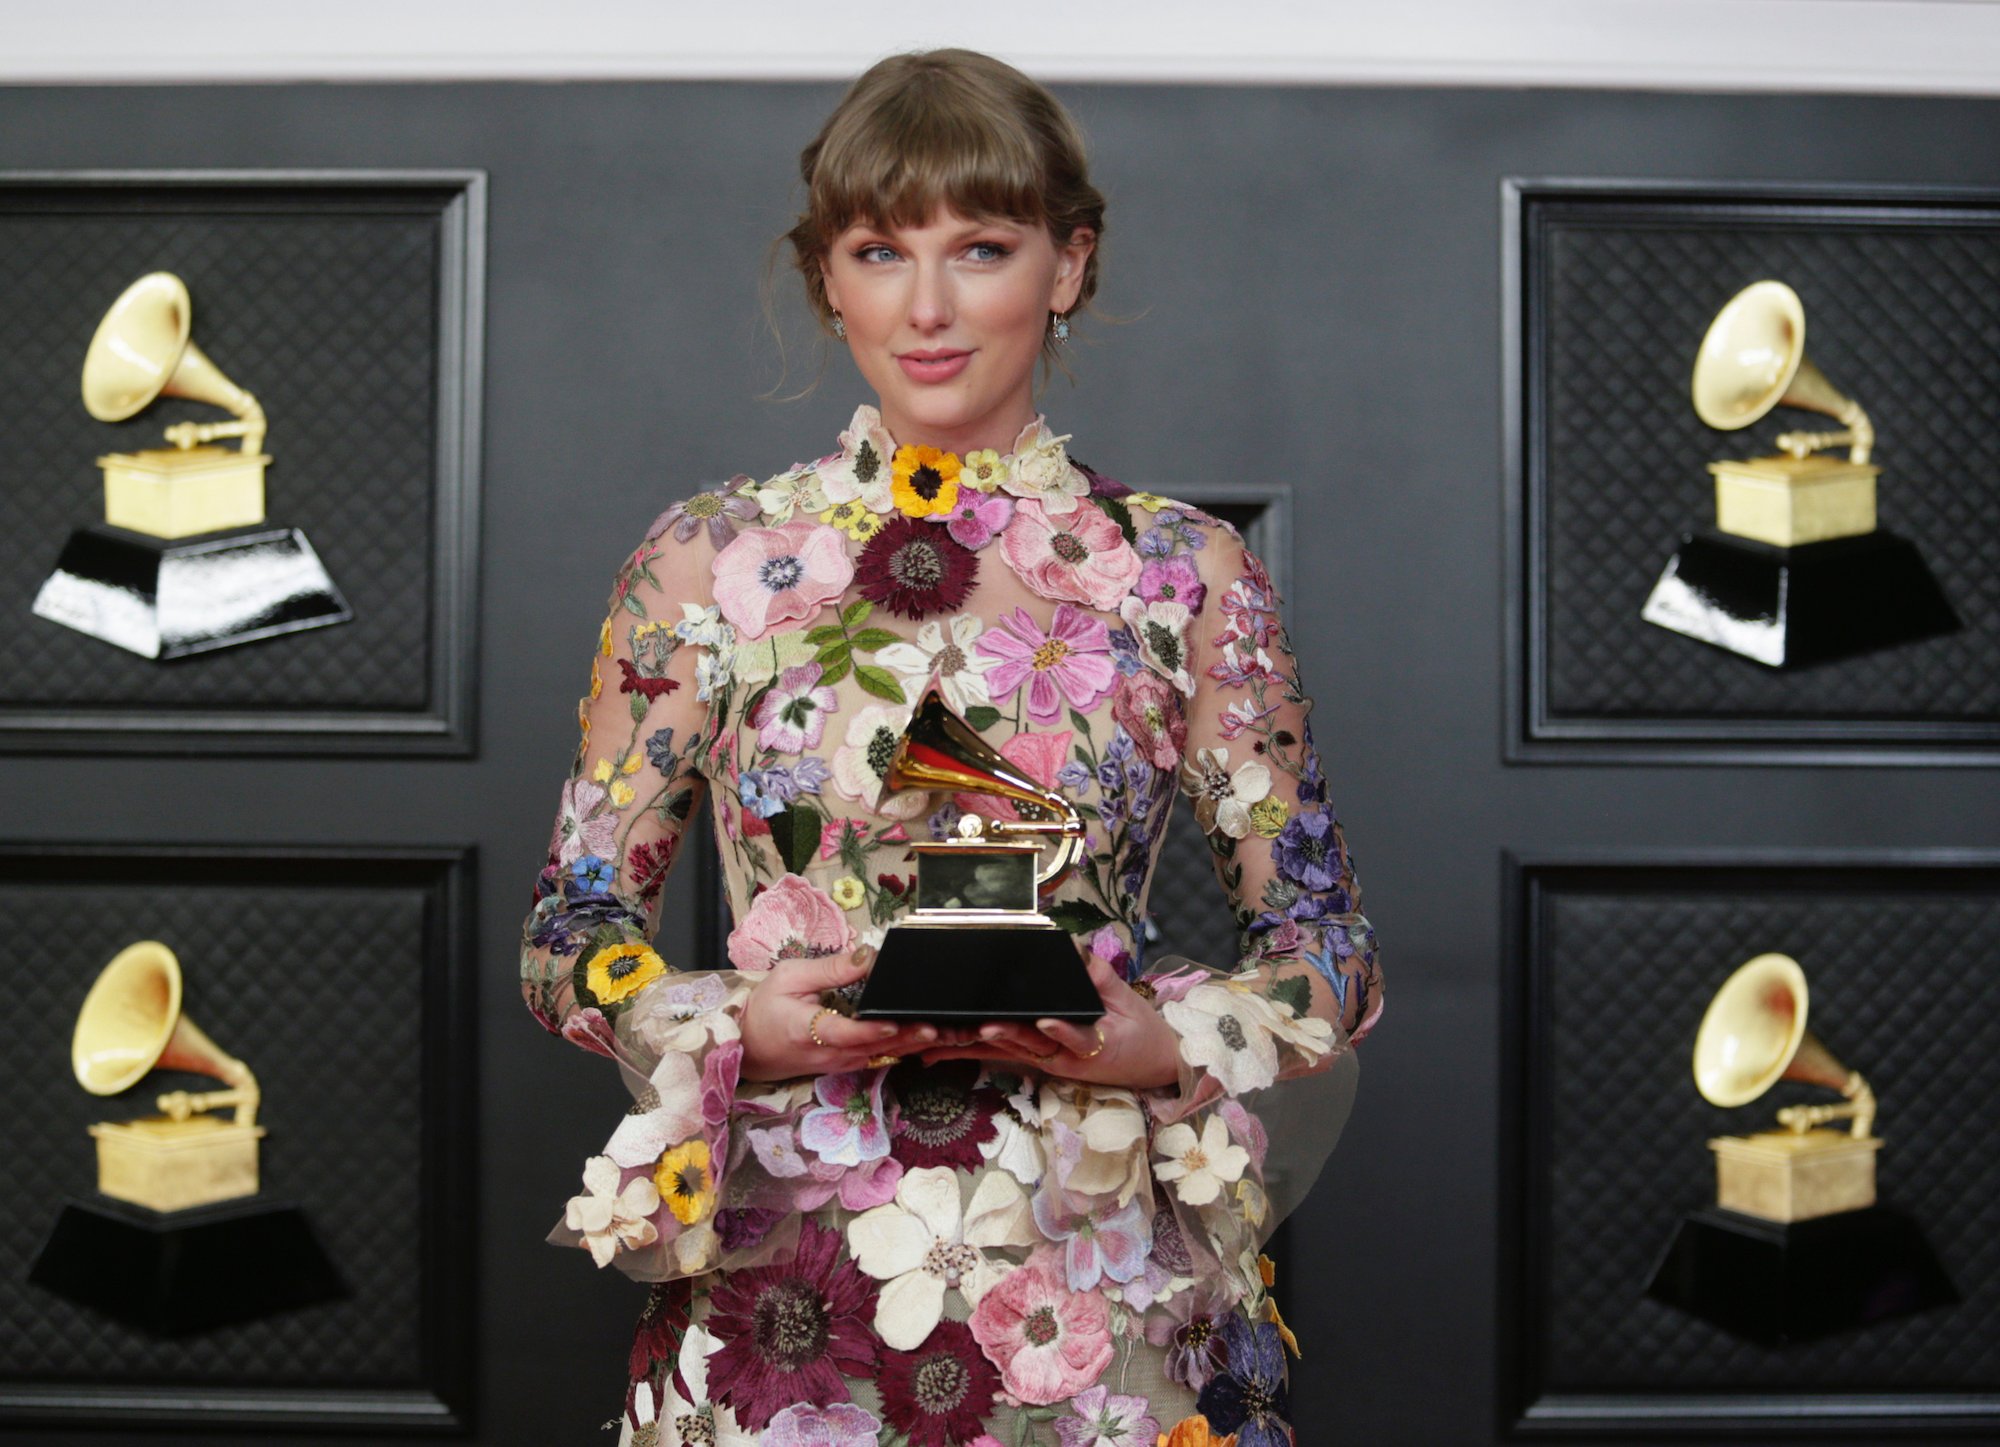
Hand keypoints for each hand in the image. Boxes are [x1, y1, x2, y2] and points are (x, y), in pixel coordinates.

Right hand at [738, 948, 941, 1081]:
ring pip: (883, 1057)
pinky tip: (929, 1040)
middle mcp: (829, 1054)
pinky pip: (879, 1059)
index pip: (847, 1034)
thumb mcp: (790, 977)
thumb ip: (831, 969)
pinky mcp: (845, 1066)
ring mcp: (839, 1064)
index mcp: (809, 1031)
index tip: (896, 1024)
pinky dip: (904, 1051)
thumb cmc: (764, 1007)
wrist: (745, 1045)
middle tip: (942, 1028)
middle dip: (911, 1039)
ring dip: (915, 1046)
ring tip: (947, 1033)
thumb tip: (868, 956)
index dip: (873, 1031)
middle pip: (876, 1049)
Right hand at [914, 947, 1182, 1087]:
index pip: (992, 1029)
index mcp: (1037, 1028)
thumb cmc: (1129, 1021)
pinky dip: (1060, 1032)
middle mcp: (1044, 1043)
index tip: (927, 1033)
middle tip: (935, 1034)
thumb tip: (1064, 941)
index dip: (960, 1034)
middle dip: (969, 1040)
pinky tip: (1045, 1022)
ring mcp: (1065, 1051)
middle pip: (1000, 1042)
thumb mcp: (1102, 986)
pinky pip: (1071, 1041)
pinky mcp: (1090, 1054)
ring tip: (985, 1027)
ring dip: (1009, 1034)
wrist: (1164, 1051)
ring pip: (1029, 1044)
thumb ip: (1082, 966)